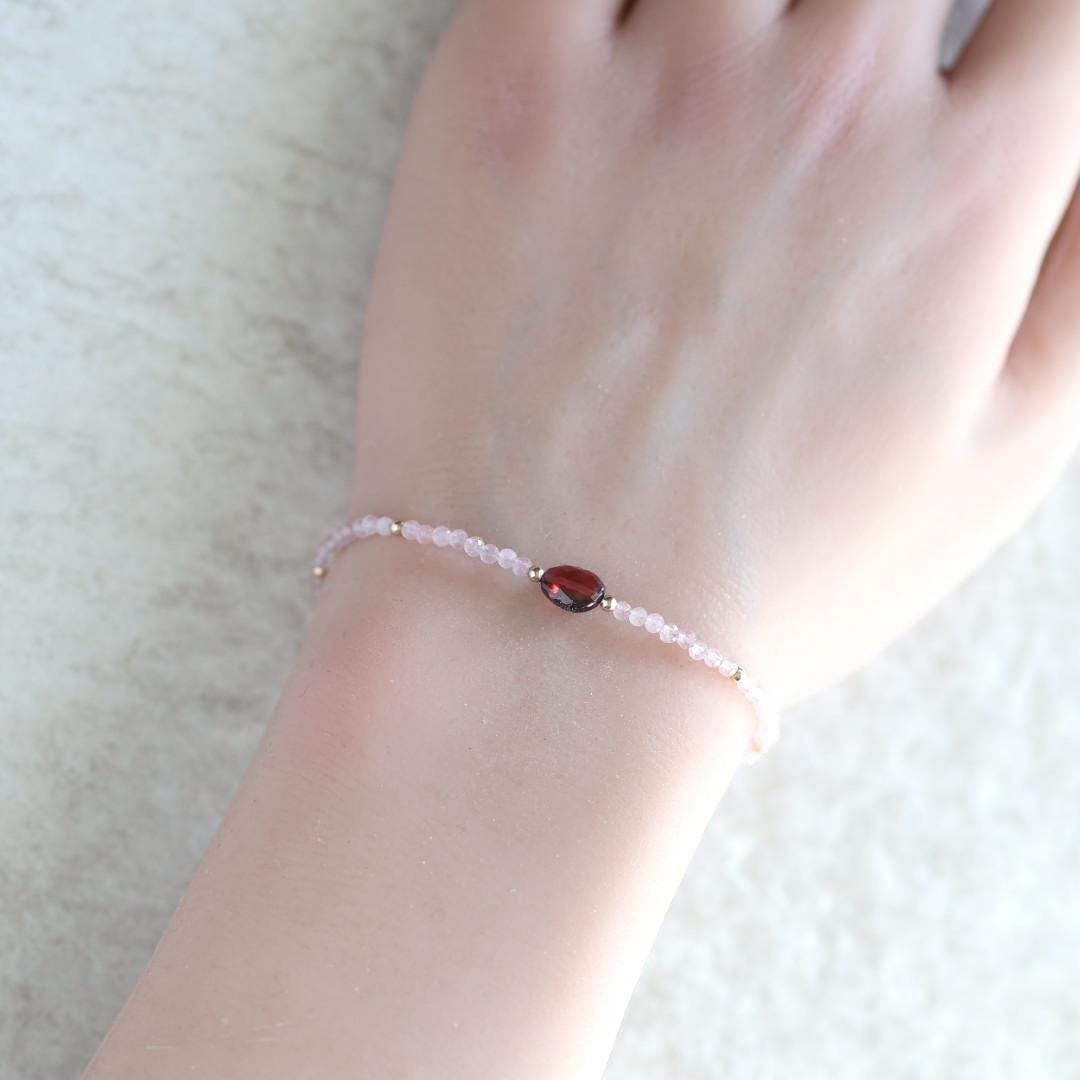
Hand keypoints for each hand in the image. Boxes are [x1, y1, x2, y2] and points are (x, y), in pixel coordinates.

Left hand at [352, 0, 1079, 708]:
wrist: (552, 627)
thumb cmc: (772, 570)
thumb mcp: (998, 459)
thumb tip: (1079, 147)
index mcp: (967, 187)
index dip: (1018, 16)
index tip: (968, 47)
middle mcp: (825, 103)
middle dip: (869, 3)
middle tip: (817, 76)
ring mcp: (658, 84)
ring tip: (718, 76)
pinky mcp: (503, 96)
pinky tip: (616, 33)